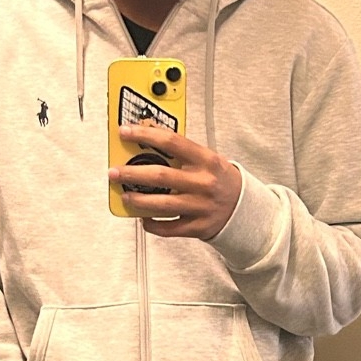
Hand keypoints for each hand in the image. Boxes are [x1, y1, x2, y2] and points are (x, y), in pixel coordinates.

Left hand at [110, 126, 242, 239]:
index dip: (145, 135)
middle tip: (115, 172)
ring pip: (161, 205)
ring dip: (138, 200)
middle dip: (132, 173)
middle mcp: (203, 183)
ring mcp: (200, 207)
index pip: (171, 142)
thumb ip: (182, 154)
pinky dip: (152, 224)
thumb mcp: (208, 161)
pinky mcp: (197, 227)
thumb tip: (147, 144)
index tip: (125, 132)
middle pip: (160, 176)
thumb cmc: (221, 181)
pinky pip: (168, 228)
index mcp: (206, 160)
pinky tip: (143, 218)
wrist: (246, 209)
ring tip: (125, 196)